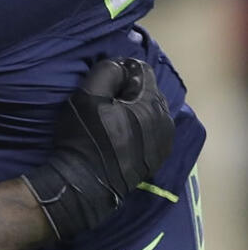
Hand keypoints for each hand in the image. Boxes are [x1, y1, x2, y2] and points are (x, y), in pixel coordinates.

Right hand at [24, 58, 173, 241]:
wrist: (86, 183)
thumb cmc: (85, 137)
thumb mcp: (87, 96)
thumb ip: (106, 72)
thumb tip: (121, 66)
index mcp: (151, 103)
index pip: (142, 70)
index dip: (121, 70)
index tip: (103, 80)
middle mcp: (165, 120)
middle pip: (150, 91)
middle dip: (131, 90)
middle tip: (106, 99)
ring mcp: (164, 142)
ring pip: (152, 112)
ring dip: (136, 109)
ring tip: (113, 117)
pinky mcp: (158, 158)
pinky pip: (153, 131)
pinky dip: (140, 127)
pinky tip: (122, 134)